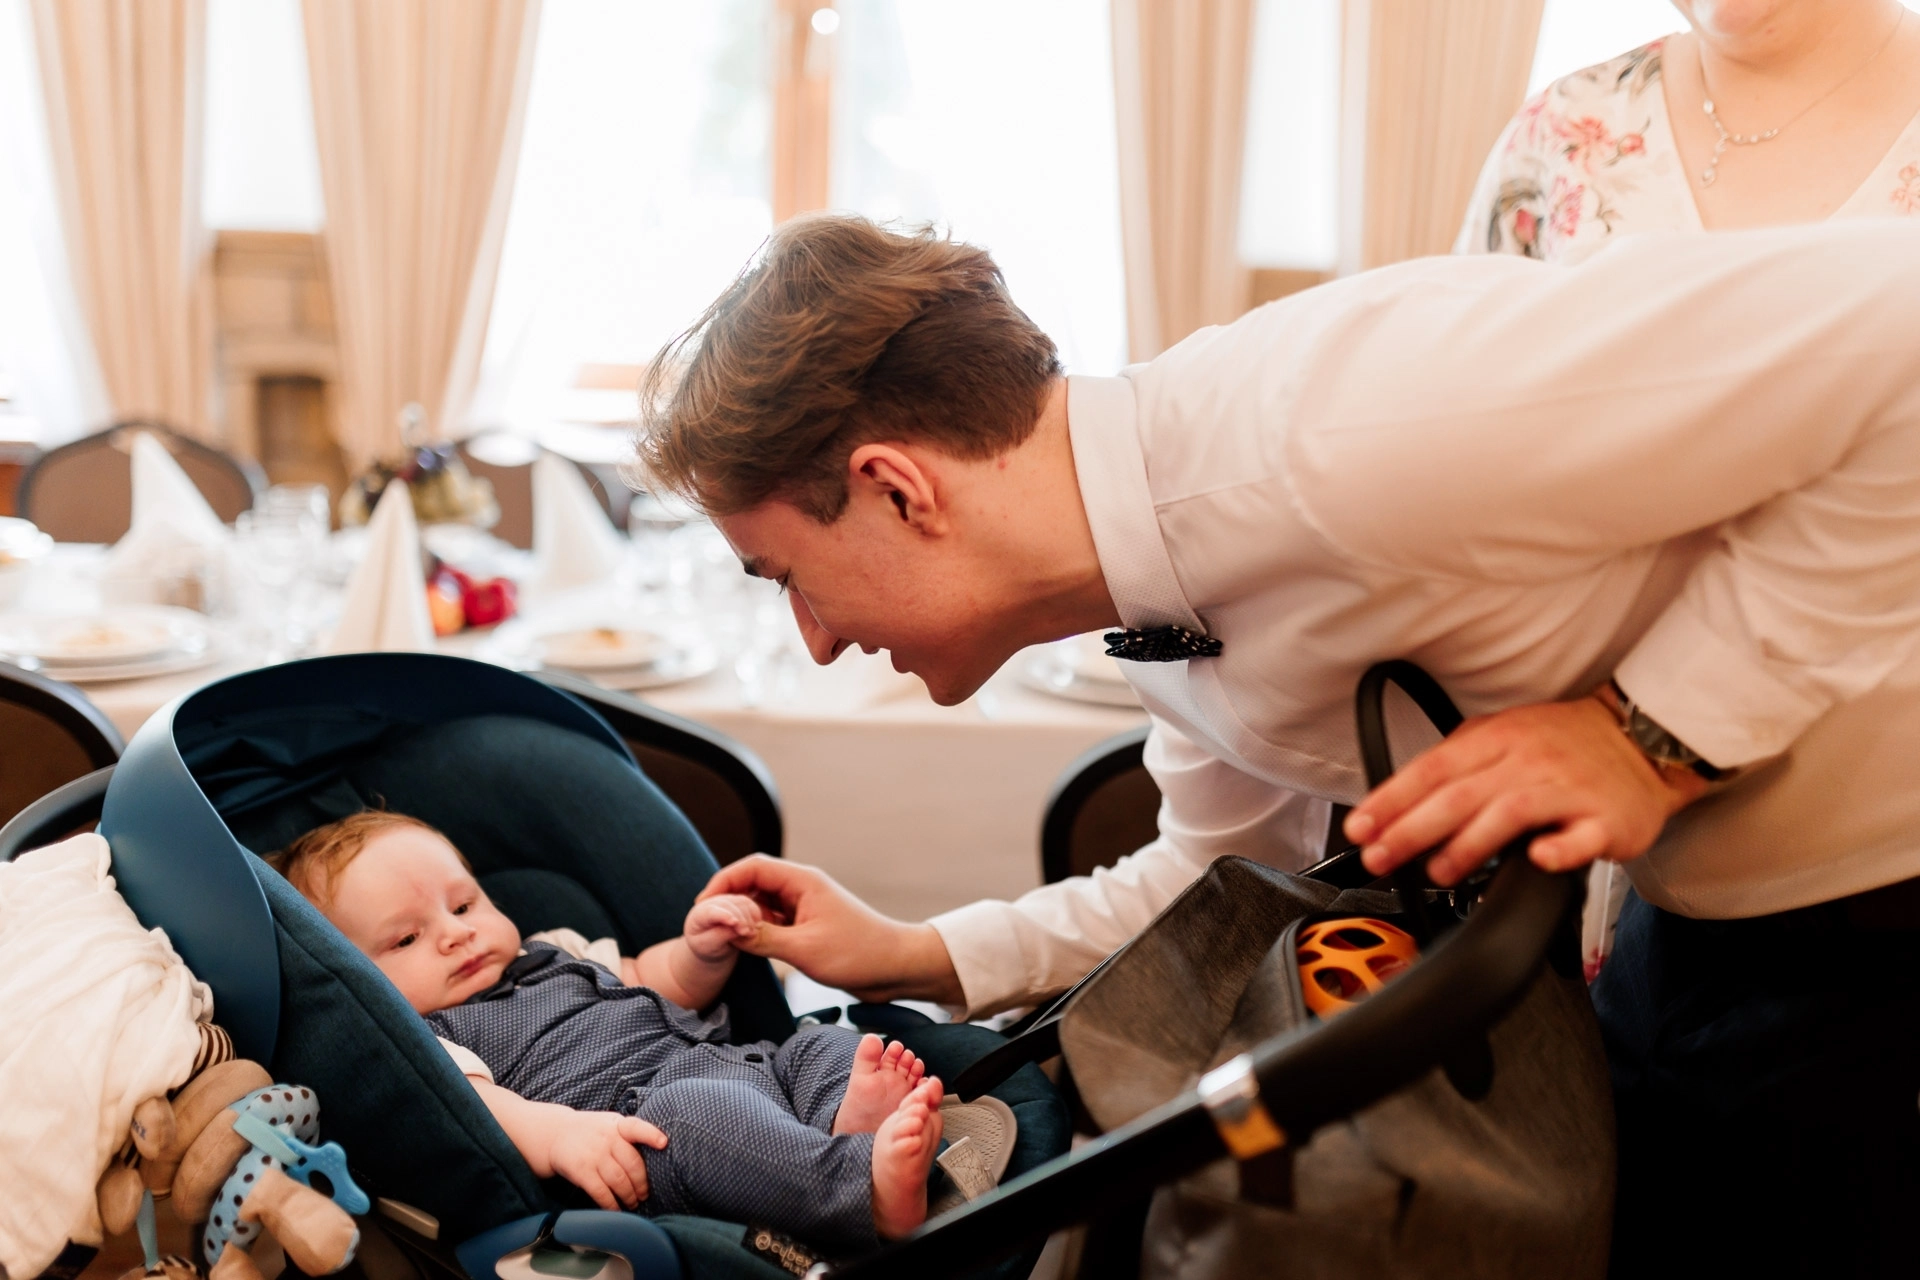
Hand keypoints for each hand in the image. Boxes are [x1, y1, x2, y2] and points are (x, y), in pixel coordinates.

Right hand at [541, 1110, 666, 1210]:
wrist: (555, 1134)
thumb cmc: (591, 1131)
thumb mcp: (609, 1124)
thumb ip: (628, 1134)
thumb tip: (657, 1151)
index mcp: (617, 1125)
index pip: (637, 1127)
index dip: (651, 1135)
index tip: (664, 1143)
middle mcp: (607, 1138)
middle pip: (632, 1164)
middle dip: (642, 1184)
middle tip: (644, 1195)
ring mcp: (594, 1155)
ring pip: (619, 1181)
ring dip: (629, 1196)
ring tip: (633, 1204)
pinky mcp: (581, 1171)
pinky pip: (601, 1192)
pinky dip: (611, 1204)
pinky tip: (615, 1210)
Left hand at [683, 894, 762, 961]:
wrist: (712, 945)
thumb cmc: (706, 947)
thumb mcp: (708, 947)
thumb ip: (719, 936)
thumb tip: (736, 928)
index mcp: (698, 915)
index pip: (710, 912)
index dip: (723, 915)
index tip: (735, 923)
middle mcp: (711, 903)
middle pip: (728, 905)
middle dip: (740, 918)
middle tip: (748, 933)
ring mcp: (725, 900)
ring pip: (740, 902)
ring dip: (750, 916)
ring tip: (753, 932)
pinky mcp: (736, 902)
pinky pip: (749, 902)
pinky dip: (755, 913)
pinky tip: (759, 925)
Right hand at [698, 855, 962, 1004]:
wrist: (896, 967)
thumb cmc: (858, 954)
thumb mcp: (804, 949)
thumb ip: (763, 938)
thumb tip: (727, 931)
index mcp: (802, 881)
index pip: (752, 867)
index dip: (723, 882)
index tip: (702, 906)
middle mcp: (802, 888)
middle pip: (753, 882)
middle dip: (728, 899)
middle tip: (706, 923)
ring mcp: (805, 906)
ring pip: (762, 903)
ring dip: (743, 915)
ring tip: (721, 935)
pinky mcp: (809, 925)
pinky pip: (774, 920)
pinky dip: (757, 929)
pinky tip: (745, 945)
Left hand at [1343, 693, 1707, 886]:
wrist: (1642, 739)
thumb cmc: (1563, 743)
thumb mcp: (1503, 733)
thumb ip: (1456, 761)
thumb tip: (1399, 798)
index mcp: (1496, 738)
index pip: (1432, 769)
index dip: (1392, 800)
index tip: (1360, 828)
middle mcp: (1528, 760)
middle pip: (1460, 795)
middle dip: (1411, 829)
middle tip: (1380, 857)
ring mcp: (1568, 789)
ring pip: (1510, 814)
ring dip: (1468, 846)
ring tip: (1438, 871)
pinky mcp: (1605, 820)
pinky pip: (1580, 835)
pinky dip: (1557, 849)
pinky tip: (1536, 859)